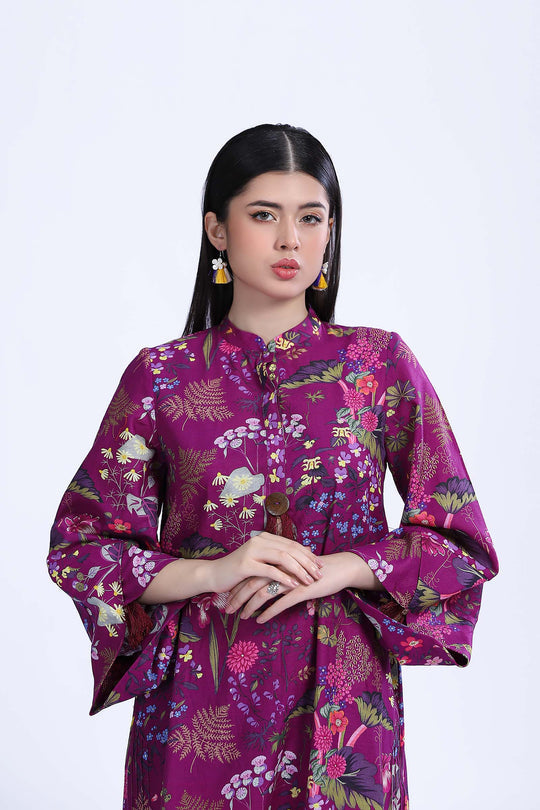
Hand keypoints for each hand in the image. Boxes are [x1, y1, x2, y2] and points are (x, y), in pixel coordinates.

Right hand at [208, 532, 322, 595]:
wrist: (215, 575)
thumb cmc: (240, 570)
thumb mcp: (261, 561)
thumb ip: (279, 556)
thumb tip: (305, 552)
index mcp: (264, 538)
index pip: (292, 544)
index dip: (308, 555)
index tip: (320, 565)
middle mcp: (259, 540)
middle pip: (290, 549)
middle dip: (308, 563)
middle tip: (320, 574)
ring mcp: (252, 551)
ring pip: (282, 558)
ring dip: (299, 570)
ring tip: (310, 581)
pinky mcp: (246, 565)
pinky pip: (269, 571)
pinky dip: (283, 578)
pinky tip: (293, 585)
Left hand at [225, 551, 382, 622]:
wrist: (337, 569)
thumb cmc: (314, 571)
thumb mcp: (293, 570)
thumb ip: (278, 574)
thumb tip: (264, 585)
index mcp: (276, 561)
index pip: (251, 573)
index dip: (238, 585)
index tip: (228, 597)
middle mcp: (279, 568)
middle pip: (252, 582)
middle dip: (237, 596)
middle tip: (227, 609)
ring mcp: (290, 579)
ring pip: (263, 593)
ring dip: (249, 606)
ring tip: (241, 617)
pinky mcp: (300, 589)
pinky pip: (280, 603)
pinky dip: (268, 612)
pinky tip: (260, 620)